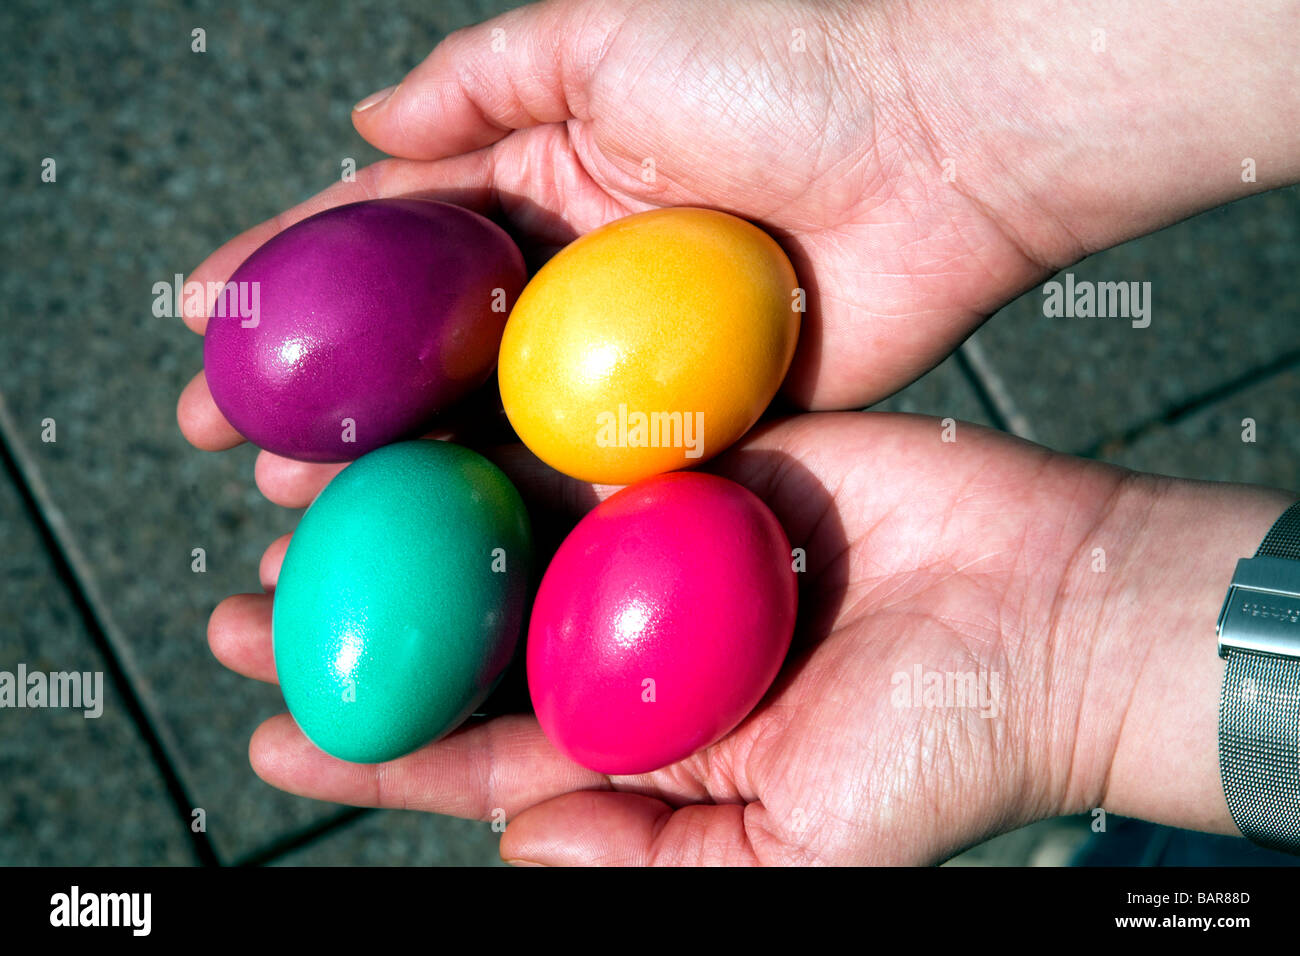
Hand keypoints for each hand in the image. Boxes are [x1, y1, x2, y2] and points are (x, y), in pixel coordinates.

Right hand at [178, 0, 1299, 459]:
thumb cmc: (784, 70)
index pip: (395, 239)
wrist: (935, 147)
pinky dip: (514, 503)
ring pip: (489, 427)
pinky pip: (587, 470)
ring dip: (395, 468)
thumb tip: (370, 125)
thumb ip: (485, 79)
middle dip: (324, 395)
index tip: (213, 319)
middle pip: (425, 351)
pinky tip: (435, 539)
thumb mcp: (608, 37)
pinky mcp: (690, 423)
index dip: (300, 277)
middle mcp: (575, 281)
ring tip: (300, 503)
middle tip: (234, 440)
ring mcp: (627, 362)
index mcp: (549, 183)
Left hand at [208, 412, 1292, 862]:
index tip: (268, 731)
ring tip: (292, 505)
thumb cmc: (946, 744)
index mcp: (645, 740)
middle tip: (239, 608)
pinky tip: (422, 422)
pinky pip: (589, 445)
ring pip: (506, 532)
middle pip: (468, 632)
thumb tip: (517, 837)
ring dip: (406, 523)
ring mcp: (666, 543)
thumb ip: (657, 854)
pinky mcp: (707, 459)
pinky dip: (507, 438)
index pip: (478, 747)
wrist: (1059, 613)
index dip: (371, 747)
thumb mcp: (801, 842)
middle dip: (354, 625)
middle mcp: (637, 640)